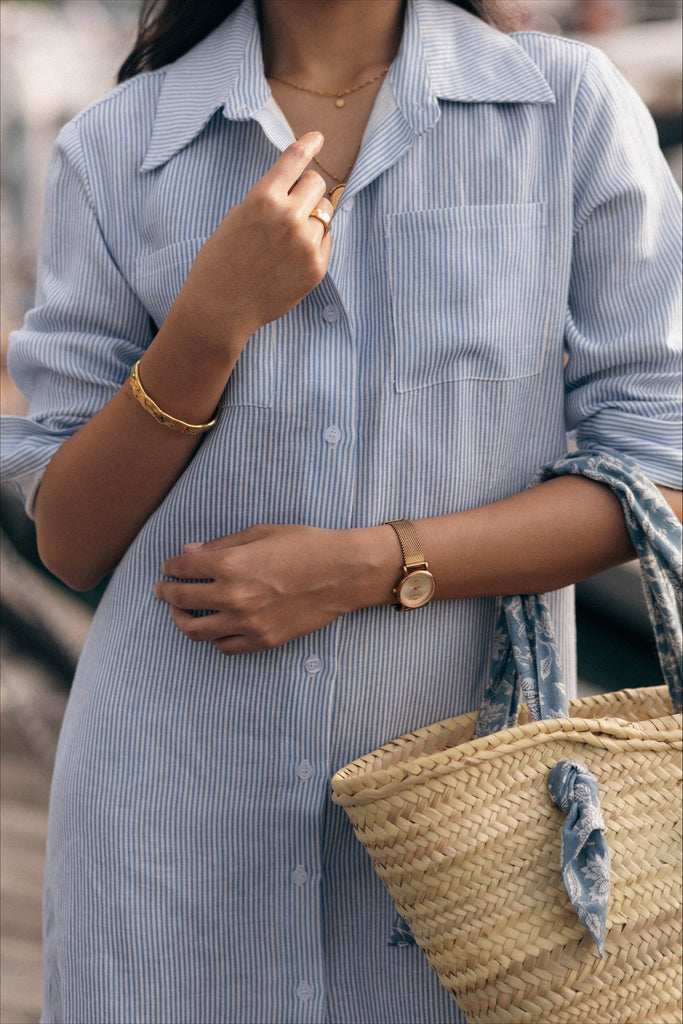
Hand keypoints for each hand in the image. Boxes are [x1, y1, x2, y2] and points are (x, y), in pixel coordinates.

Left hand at [153, 524, 387, 654]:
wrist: (343, 572)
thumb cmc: (305, 545)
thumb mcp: (261, 534)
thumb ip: (221, 546)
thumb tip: (189, 552)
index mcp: (231, 565)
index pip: (183, 568)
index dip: (171, 567)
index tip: (168, 568)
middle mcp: (233, 597)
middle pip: (181, 600)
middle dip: (166, 593)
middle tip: (162, 590)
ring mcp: (247, 623)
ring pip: (196, 631)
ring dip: (182, 621)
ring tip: (180, 614)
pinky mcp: (263, 641)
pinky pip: (225, 647)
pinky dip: (215, 637)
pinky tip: (215, 626)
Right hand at [170, 132, 334, 358]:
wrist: (220, 308)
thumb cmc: (221, 261)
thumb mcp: (237, 218)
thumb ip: (269, 199)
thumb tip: (303, 188)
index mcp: (263, 198)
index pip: (295, 160)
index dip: (309, 145)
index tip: (319, 137)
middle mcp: (288, 217)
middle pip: (318, 184)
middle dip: (308, 190)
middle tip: (293, 205)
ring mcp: (305, 244)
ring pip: (325, 214)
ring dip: (312, 219)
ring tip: (286, 240)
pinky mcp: (316, 268)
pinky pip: (326, 241)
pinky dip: (315, 243)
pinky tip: (292, 257)